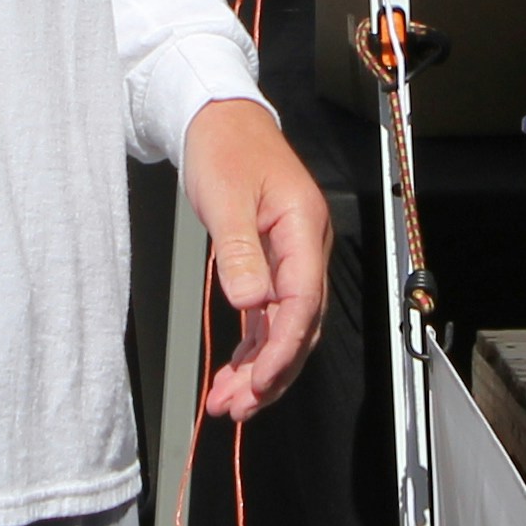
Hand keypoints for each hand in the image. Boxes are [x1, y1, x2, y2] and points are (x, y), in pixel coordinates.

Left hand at [180, 97, 330, 418]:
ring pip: (286, 326)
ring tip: (230, 401)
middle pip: (300, 324)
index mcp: (304, 228)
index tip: (259, 382)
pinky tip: (236, 372)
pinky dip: (255, 346)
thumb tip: (251, 302)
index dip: (283, 349)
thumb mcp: (225, 198)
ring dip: (261, 367)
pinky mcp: (272, 262)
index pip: (302, 302)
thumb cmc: (225, 146)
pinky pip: (271, 316)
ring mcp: (292, 257)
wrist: (219, 118)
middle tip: (238, 407)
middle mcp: (306, 247)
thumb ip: (240, 252)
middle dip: (271, 372)